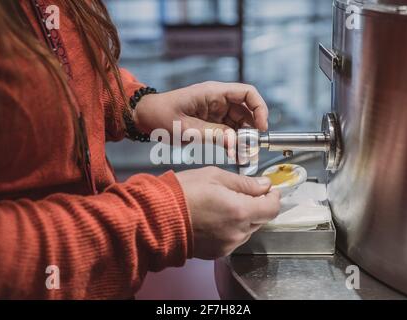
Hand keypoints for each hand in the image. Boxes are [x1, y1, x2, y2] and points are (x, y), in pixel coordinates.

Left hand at [134, 81, 268, 141]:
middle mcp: (218, 100)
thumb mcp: (187, 128)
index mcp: (213, 93)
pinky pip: (228, 131)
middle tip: (252, 148)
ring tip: (244, 155)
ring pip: (239, 123)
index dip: (260, 108)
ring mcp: (215, 111)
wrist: (145, 117)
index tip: (262, 127)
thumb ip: (214, 134)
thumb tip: (237, 142)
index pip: (247, 93)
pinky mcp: (211, 122)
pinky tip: (235, 154)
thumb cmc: (161, 115)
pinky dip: (233, 142)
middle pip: (246, 111)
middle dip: (252, 129)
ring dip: (243, 139)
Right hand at [176, 167, 280, 258]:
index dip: (273, 197)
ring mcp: (227, 245)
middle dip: (256, 205)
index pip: (272, 208)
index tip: (268, 189)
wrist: (156, 216)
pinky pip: (233, 239)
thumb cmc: (183, 192)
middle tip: (241, 193)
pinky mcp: (217, 253)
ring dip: (243, 218)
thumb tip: (264, 184)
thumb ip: (244, 182)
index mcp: (240, 211)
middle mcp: (237, 232)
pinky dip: (231, 229)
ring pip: (247, 230)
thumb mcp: (215, 176)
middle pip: (261, 219)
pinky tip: (215, 218)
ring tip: (223, 205)